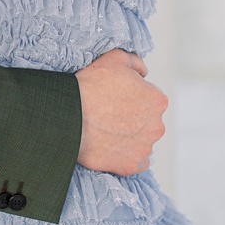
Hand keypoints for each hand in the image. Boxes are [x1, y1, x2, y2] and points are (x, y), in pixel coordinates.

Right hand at [75, 49, 163, 175]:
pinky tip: (110, 147)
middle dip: (132, 119)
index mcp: (157, 100)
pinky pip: (136, 163)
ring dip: (128, 138)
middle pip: (147, 122)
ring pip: (142, 142)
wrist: (67, 114)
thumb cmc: (89, 85)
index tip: (113, 98)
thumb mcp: (113, 58)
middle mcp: (157, 126)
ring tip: (104, 132)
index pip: (149, 100)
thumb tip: (144, 72)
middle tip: (107, 115)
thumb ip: (135, 61)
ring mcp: (144, 148)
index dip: (131, 98)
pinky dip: (126, 157)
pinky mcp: (131, 165)